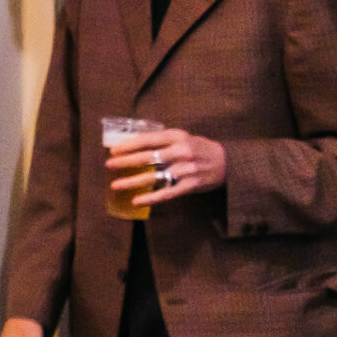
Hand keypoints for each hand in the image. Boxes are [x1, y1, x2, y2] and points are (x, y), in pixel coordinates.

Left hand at [106, 128, 226, 206]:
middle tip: (109, 165)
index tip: (113, 150)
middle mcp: (181, 152)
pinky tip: (136, 200)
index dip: (129, 145)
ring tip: (116, 185)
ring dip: (133, 181)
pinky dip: (151, 197)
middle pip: (148, 157)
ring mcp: (186, 170)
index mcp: (177, 136)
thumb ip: (161, 140)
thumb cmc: (198, 147)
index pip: (148, 139)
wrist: (227, 162)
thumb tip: (131, 144)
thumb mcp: (182, 137)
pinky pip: (167, 193)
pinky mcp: (190, 186)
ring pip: (154, 176)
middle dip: (126, 161)